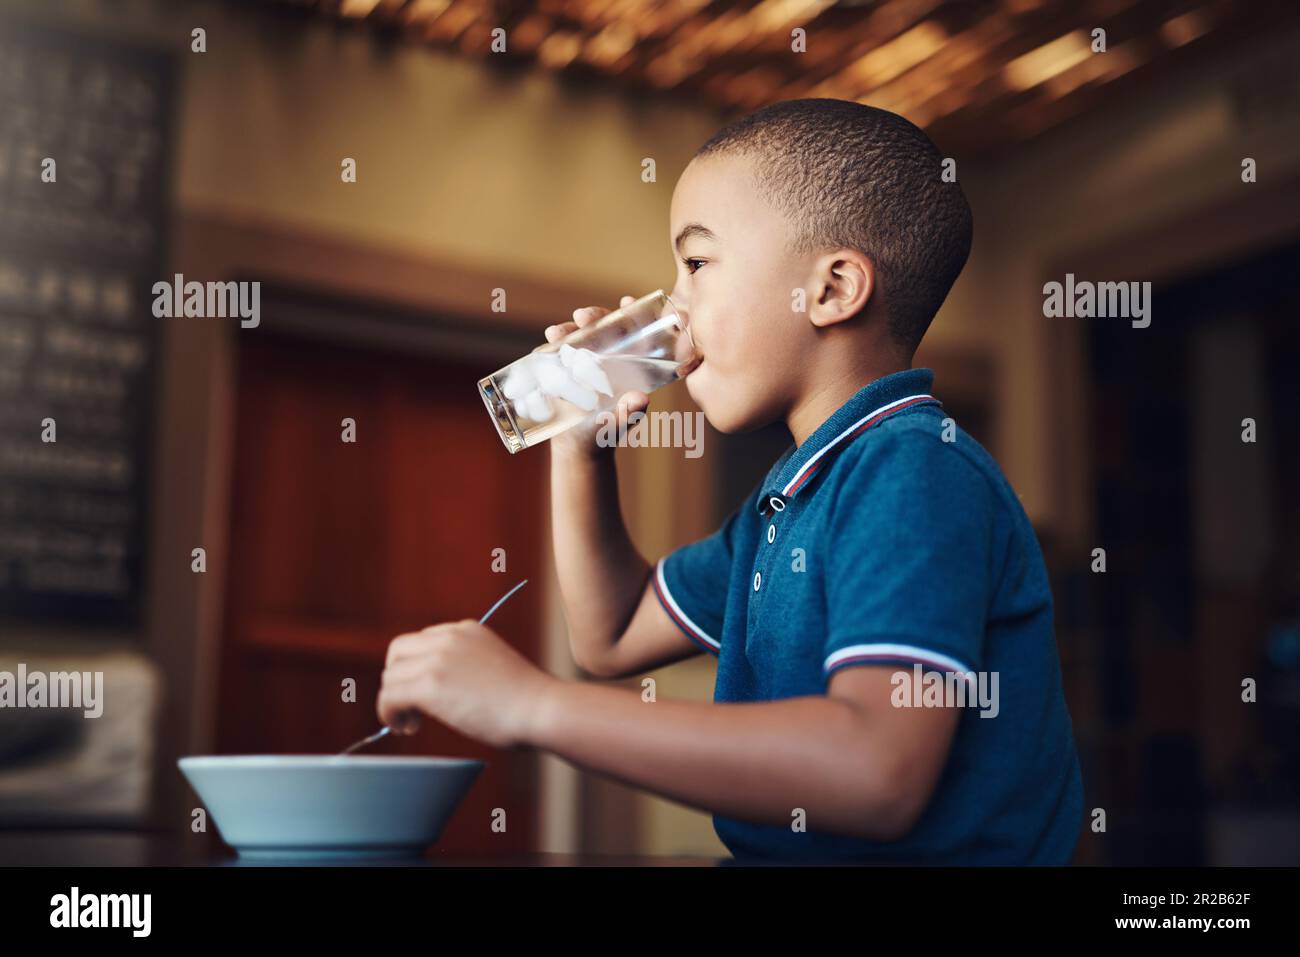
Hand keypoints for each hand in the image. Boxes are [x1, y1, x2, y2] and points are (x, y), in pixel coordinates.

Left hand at [377, 619, 556, 748]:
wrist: (540, 708)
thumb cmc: (527, 700)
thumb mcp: (493, 666)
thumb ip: (465, 666)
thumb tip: (438, 690)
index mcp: (466, 630)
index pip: (420, 641)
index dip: (414, 669)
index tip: (423, 693)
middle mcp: (449, 637)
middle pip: (397, 652)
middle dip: (398, 680)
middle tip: (411, 709)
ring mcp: (438, 659)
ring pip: (390, 677)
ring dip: (394, 702)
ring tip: (412, 724)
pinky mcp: (430, 685)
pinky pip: (389, 697)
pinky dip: (389, 714)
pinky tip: (406, 727)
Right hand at [539, 295, 650, 456]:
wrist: (577, 447)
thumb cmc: (605, 433)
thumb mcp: (619, 423)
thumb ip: (631, 412)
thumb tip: (641, 399)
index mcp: (625, 363)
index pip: (630, 331)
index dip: (630, 313)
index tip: (627, 302)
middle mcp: (603, 357)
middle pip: (600, 327)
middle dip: (593, 316)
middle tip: (582, 316)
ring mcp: (579, 361)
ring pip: (576, 336)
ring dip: (567, 329)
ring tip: (556, 333)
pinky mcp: (559, 369)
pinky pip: (555, 351)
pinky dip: (552, 343)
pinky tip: (549, 341)